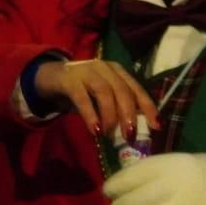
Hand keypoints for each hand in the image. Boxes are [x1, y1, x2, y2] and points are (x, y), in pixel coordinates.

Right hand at [34, 59, 158, 135]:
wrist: (49, 77)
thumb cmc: (82, 92)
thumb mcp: (102, 99)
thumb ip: (116, 109)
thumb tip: (132, 133)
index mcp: (118, 72)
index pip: (137, 89)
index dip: (148, 107)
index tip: (156, 126)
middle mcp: (105, 68)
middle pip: (122, 90)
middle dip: (129, 114)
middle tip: (130, 135)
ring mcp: (86, 71)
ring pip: (104, 91)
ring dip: (110, 115)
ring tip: (110, 134)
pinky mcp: (69, 79)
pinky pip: (82, 97)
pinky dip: (90, 115)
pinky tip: (95, 130)